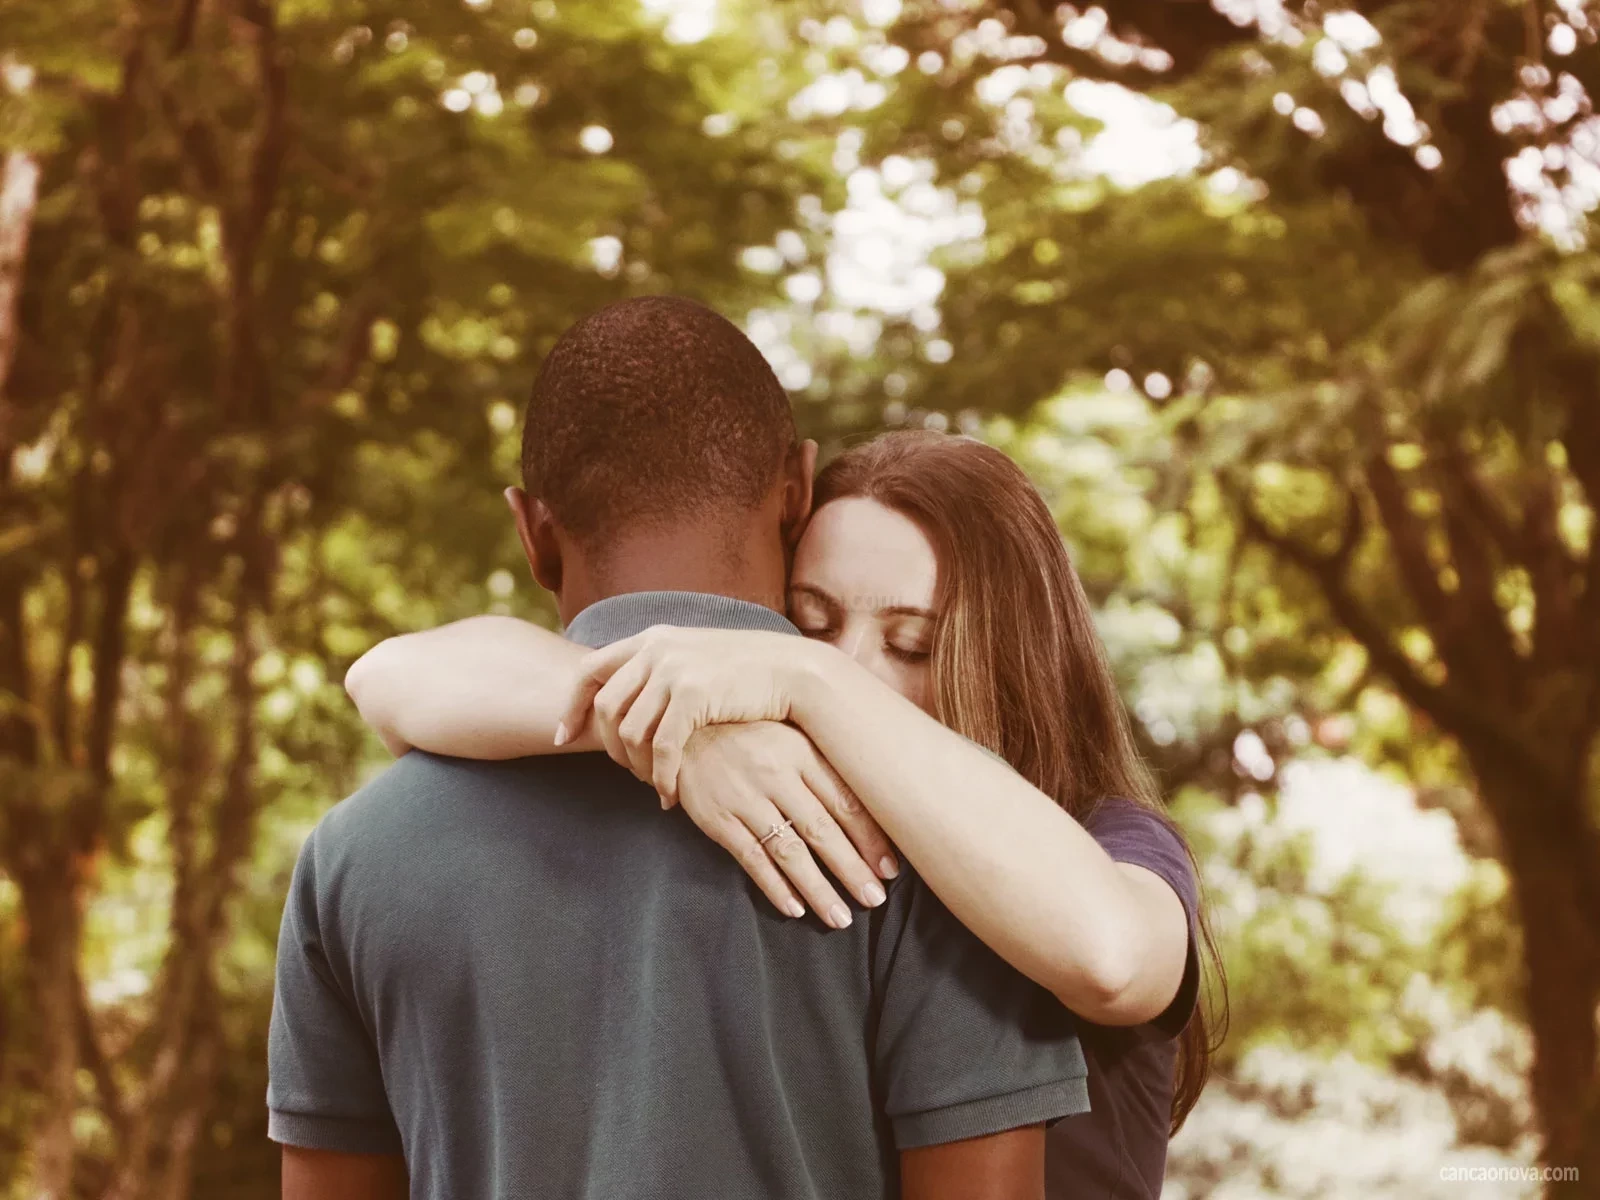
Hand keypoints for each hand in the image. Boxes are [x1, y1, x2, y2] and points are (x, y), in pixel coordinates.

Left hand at [556, 625, 820, 798]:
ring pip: (630, 732)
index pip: (590, 670)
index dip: (572, 706)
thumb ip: (662, 671)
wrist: (794, 671)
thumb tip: (633, 700)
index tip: (564, 737)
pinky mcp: (694, 694)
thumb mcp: (695, 659)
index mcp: (652, 638)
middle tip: (625, 774)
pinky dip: (662, 776)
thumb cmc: (748, 673)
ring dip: (637, 768)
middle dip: (607, 748)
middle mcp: (656, 649)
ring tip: (654, 786)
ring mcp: (674, 670)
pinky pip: (662, 747)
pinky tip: (670, 795)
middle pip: (605, 707)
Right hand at [675, 721, 899, 925]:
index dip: (871, 838)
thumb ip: (825, 765)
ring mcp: (745, 798)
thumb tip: (874, 802)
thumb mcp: (790, 736)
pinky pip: (752, 858)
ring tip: (840, 918)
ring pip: (789, 851)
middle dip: (852, 870)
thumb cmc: (750, 734)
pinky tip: (795, 908)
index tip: (890, 868)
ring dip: (818, 889)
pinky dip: (774, 886)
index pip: (845, 801)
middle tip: (875, 899)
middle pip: (822, 830)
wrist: (684, 730)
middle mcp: (776, 775)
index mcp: (801, 752)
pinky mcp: (717, 818)